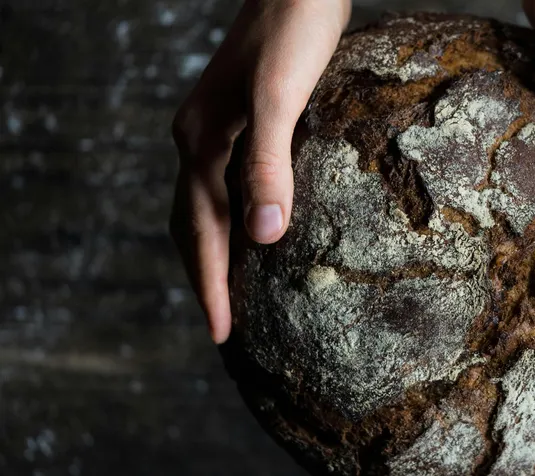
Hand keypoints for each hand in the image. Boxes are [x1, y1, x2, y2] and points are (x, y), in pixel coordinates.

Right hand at [170, 0, 350, 342]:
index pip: (200, 231)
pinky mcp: (243, 123)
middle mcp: (199, 140)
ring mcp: (218, 131)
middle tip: (223, 330)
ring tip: (233, 294)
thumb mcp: (280, 96)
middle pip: (192, 226)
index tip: (222, 334)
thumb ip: (267, 161)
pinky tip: (260, 231)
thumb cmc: (294, 32)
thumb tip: (262, 236)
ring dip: (216, 254)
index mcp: (201, 142)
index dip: (211, 285)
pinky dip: (235, 220)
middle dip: (206, 279)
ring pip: (207, 208)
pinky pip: (228, 186)